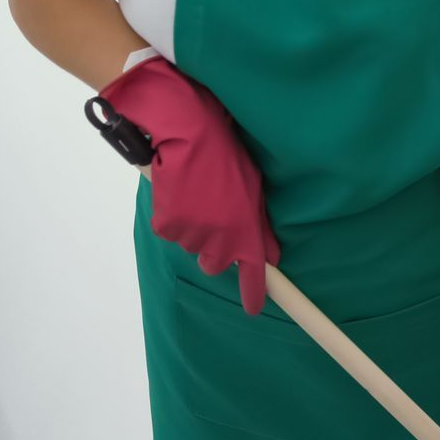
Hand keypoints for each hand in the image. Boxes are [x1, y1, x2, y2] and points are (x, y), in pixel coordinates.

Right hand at [99, 57, 278, 313]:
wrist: (190, 131)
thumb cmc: (225, 154)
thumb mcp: (252, 190)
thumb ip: (260, 226)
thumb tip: (271, 255)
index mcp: (247, 232)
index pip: (253, 276)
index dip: (253, 295)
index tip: (253, 308)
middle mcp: (222, 241)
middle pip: (214, 265)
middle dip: (213, 249)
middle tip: (210, 217)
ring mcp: (195, 235)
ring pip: (190, 245)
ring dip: (191, 227)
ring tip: (193, 193)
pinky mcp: (168, 225)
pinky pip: (168, 230)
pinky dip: (169, 215)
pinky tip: (175, 191)